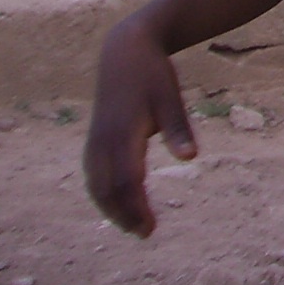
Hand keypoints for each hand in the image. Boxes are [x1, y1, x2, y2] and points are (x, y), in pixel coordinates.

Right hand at [84, 16, 196, 237]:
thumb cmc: (152, 74)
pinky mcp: (94, 138)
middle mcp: (102, 141)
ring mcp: (95, 140)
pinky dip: (103, 193)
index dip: (136, 208)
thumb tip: (190, 158)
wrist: (124, 51)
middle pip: (107, 190)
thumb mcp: (170, 97)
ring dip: (111, 207)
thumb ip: (177, 128)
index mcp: (122, 134)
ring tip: (132, 224)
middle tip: (145, 233)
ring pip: (96, 185)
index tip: (150, 227)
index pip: (125, 183)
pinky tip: (116, 202)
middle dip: (124, 214)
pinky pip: (93, 174)